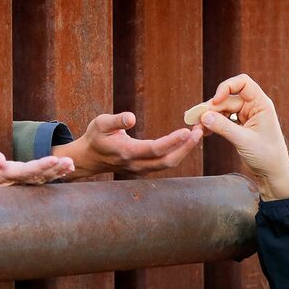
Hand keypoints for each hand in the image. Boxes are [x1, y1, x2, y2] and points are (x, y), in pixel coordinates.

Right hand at [0, 148, 74, 190]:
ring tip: (71, 164)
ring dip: (58, 172)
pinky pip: (42, 179)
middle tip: (70, 161)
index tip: (54, 159)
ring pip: (42, 179)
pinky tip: (66, 168)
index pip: (27, 171)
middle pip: (39, 176)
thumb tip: (0, 159)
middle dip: (55, 169)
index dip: (41, 166)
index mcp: (6, 175)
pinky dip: (54, 173)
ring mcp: (21, 183)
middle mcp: (16, 181)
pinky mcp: (23, 181)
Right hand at [53, 112, 202, 178]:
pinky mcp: (146, 170)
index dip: (172, 141)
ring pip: (169, 164)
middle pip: (168, 161)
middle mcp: (136, 165)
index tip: (187, 131)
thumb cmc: (95, 137)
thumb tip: (131, 117)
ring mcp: (142, 170)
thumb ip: (116, 121)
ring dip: (185, 150)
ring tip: (197, 133)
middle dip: (186, 148)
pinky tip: (187, 141)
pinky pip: (166, 163)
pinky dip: (179, 153)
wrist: (89, 158)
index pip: (155, 149)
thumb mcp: (100, 123)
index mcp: (126, 152)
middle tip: (199, 131)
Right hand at [200, 74, 288, 200]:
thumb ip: (224, 127)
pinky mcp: (241, 126)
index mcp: (261, 104)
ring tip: (197, 128)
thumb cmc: (266, 156)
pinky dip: (215, 124)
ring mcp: (247, 116)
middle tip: (195, 119)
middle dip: (211, 108)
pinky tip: (205, 132)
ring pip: (224, 110)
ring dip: (210, 117)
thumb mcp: (244, 140)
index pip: (243, 83)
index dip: (226, 87)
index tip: (215, 101)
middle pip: (228, 99)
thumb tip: (204, 116)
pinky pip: (225, 120)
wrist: (273, 173)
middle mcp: (254, 107)